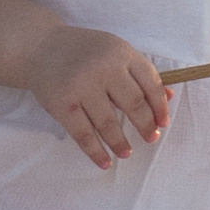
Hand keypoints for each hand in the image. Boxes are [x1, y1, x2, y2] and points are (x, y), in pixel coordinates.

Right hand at [27, 26, 169, 168]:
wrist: (40, 47)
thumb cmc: (84, 51)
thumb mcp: (115, 51)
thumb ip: (140, 73)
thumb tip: (168, 97)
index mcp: (121, 53)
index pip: (150, 83)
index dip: (159, 106)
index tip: (163, 123)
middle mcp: (104, 67)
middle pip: (134, 104)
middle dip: (145, 125)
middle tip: (151, 138)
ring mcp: (82, 86)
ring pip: (109, 123)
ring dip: (121, 142)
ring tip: (127, 152)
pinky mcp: (63, 104)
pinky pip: (84, 134)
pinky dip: (96, 152)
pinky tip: (105, 162)